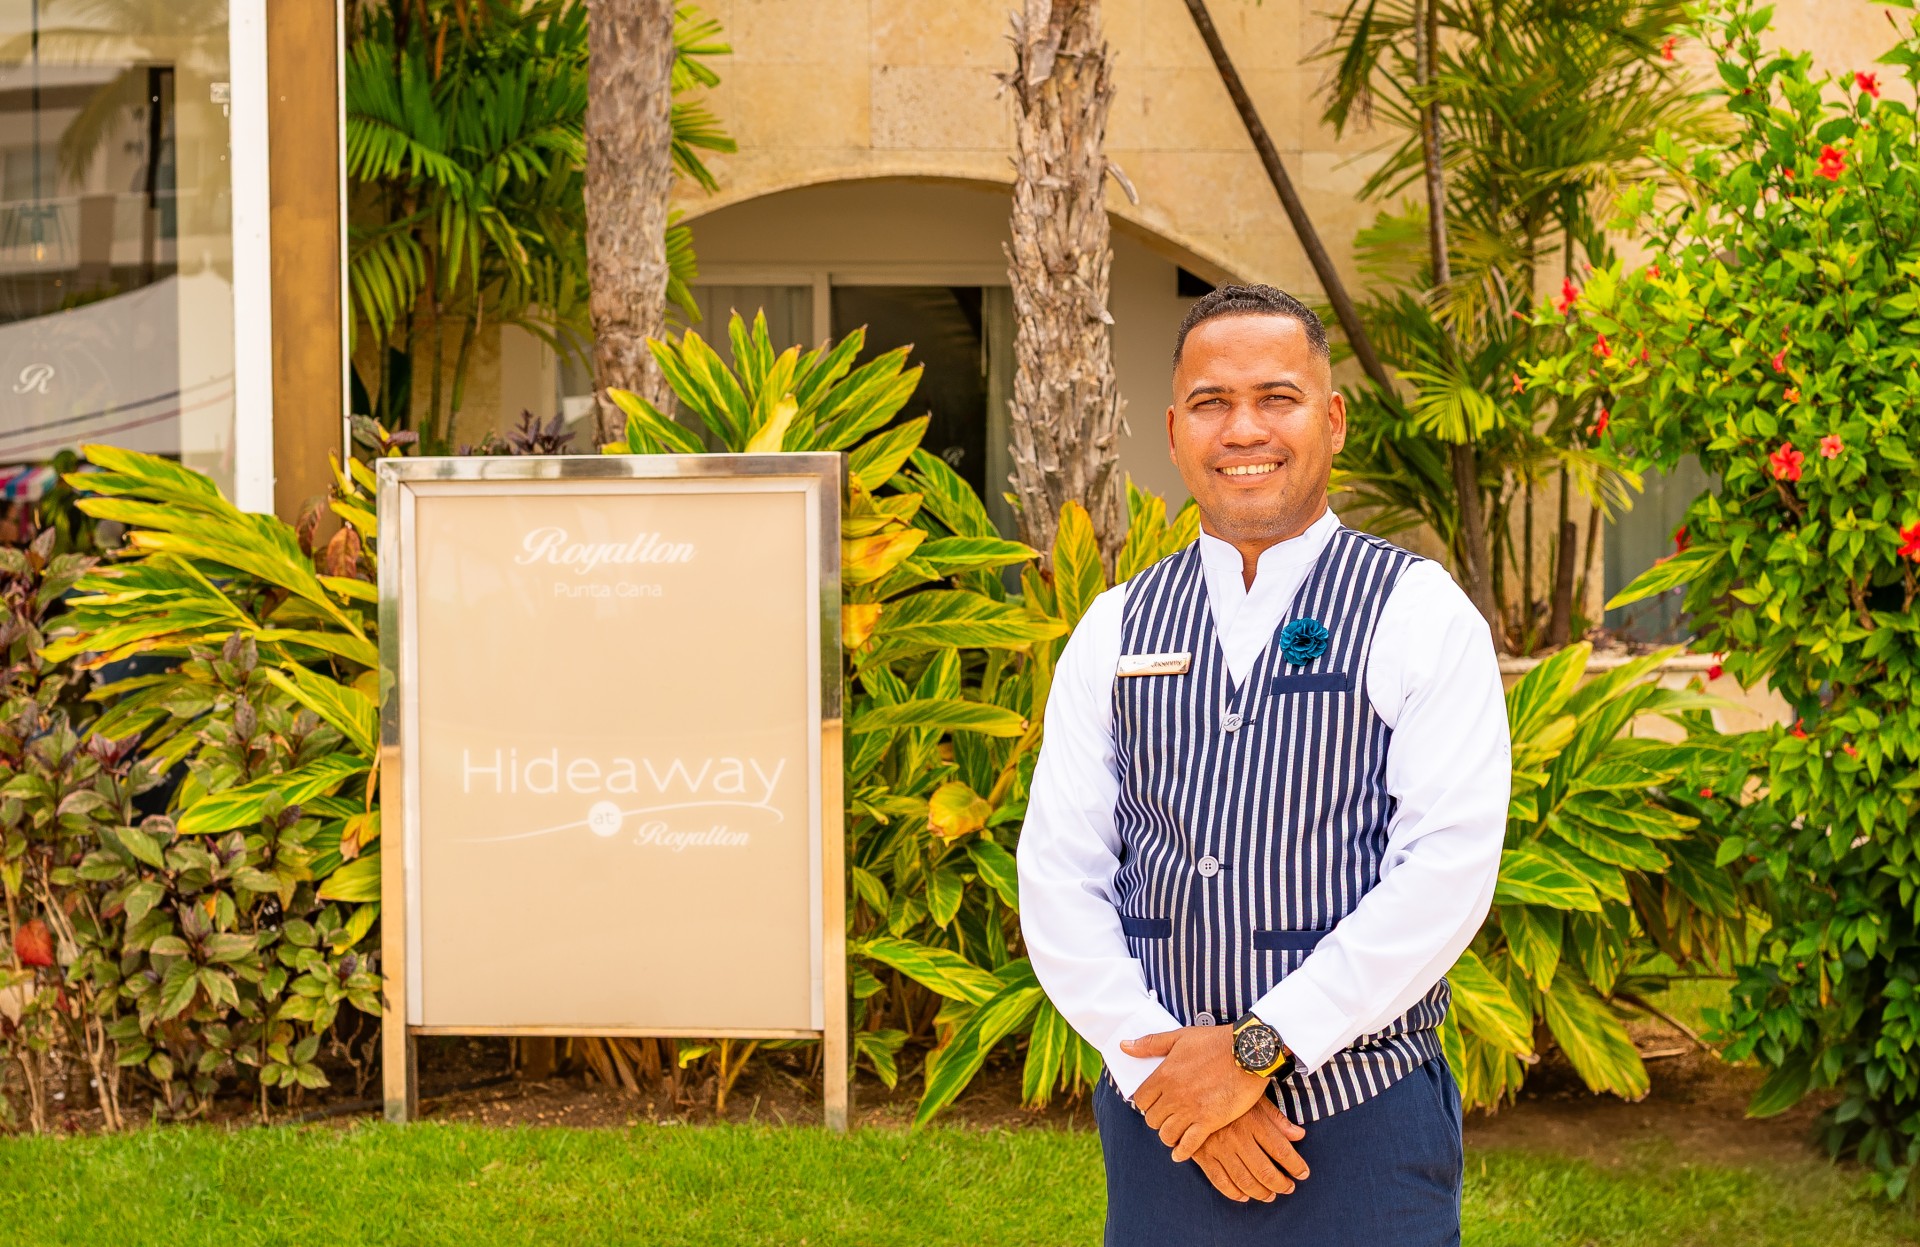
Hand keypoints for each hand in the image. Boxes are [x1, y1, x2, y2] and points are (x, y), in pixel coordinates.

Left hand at [1121, 1024, 1271, 1160]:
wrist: (1249, 1052)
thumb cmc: (1215, 1042)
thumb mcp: (1180, 1037)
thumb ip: (1150, 1044)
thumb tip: (1123, 1046)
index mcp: (1164, 1075)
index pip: (1141, 1100)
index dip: (1146, 1103)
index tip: (1155, 1102)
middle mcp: (1174, 1095)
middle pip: (1152, 1119)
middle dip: (1158, 1119)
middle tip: (1167, 1116)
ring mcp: (1191, 1110)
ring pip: (1167, 1135)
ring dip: (1169, 1135)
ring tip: (1175, 1132)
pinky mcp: (1210, 1122)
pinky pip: (1188, 1145)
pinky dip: (1182, 1152)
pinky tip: (1181, 1152)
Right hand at [1192, 1098, 1309, 1202]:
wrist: (1191, 1088)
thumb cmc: (1228, 1091)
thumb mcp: (1255, 1097)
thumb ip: (1277, 1119)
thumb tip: (1299, 1135)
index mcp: (1253, 1120)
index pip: (1281, 1150)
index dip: (1295, 1166)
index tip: (1303, 1174)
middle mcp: (1237, 1136)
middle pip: (1264, 1170)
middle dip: (1281, 1184)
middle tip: (1288, 1188)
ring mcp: (1218, 1147)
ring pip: (1244, 1180)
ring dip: (1261, 1193)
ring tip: (1270, 1195)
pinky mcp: (1202, 1154)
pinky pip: (1219, 1181)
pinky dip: (1233, 1193)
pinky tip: (1244, 1196)